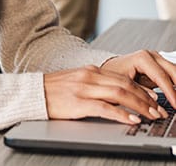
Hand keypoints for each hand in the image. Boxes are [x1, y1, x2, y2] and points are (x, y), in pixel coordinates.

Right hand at [44, 64, 167, 124]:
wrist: (33, 93)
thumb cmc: (53, 90)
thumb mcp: (76, 81)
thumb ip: (95, 84)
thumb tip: (116, 94)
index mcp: (90, 70)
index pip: (123, 77)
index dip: (141, 88)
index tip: (154, 98)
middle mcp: (89, 76)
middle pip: (125, 85)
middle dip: (145, 98)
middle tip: (158, 109)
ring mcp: (84, 89)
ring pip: (119, 94)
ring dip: (139, 105)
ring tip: (151, 115)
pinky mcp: (79, 103)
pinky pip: (105, 108)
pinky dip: (121, 114)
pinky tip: (131, 119)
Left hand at [101, 49, 175, 108]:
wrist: (109, 68)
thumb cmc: (113, 74)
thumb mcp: (123, 84)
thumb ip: (139, 92)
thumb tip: (154, 101)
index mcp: (142, 58)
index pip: (161, 76)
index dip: (170, 92)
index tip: (175, 104)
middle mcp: (152, 56)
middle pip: (172, 70)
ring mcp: (157, 60)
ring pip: (174, 72)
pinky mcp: (160, 67)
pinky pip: (171, 76)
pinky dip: (175, 86)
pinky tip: (175, 97)